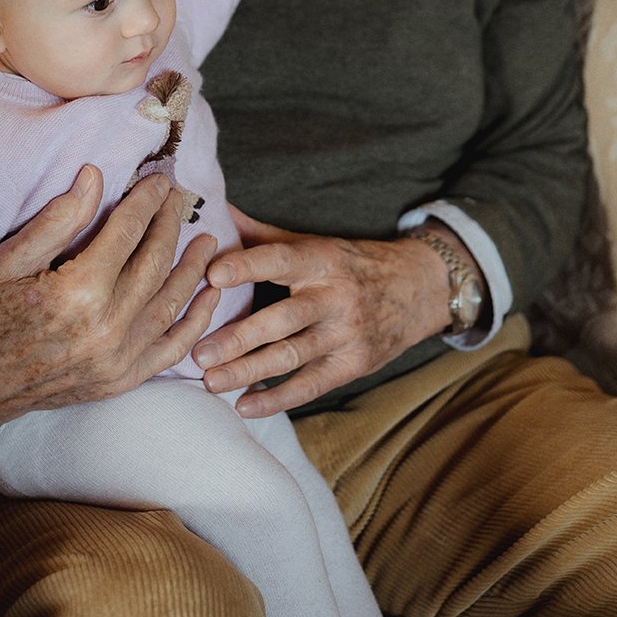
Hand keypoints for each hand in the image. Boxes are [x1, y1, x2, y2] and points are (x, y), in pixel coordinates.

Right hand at [0, 166, 219, 424]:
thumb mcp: (8, 261)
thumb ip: (58, 220)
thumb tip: (94, 177)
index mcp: (78, 293)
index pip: (127, 234)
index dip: (146, 203)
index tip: (159, 181)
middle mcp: (107, 329)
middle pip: (155, 264)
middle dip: (169, 226)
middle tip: (179, 199)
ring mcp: (117, 361)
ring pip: (170, 304)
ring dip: (192, 269)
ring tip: (207, 240)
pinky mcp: (120, 381)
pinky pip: (171, 349)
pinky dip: (195, 322)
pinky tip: (209, 298)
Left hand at [194, 210, 462, 415]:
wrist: (417, 289)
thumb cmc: (349, 263)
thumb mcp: (312, 243)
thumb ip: (261, 235)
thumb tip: (213, 211)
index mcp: (321, 259)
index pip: (280, 260)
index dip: (247, 266)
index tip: (213, 274)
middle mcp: (335, 297)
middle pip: (284, 319)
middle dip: (240, 337)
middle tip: (199, 352)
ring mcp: (347, 334)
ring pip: (293, 356)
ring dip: (249, 372)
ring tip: (211, 382)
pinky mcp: (353, 364)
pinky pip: (311, 386)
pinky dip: (277, 399)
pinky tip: (244, 405)